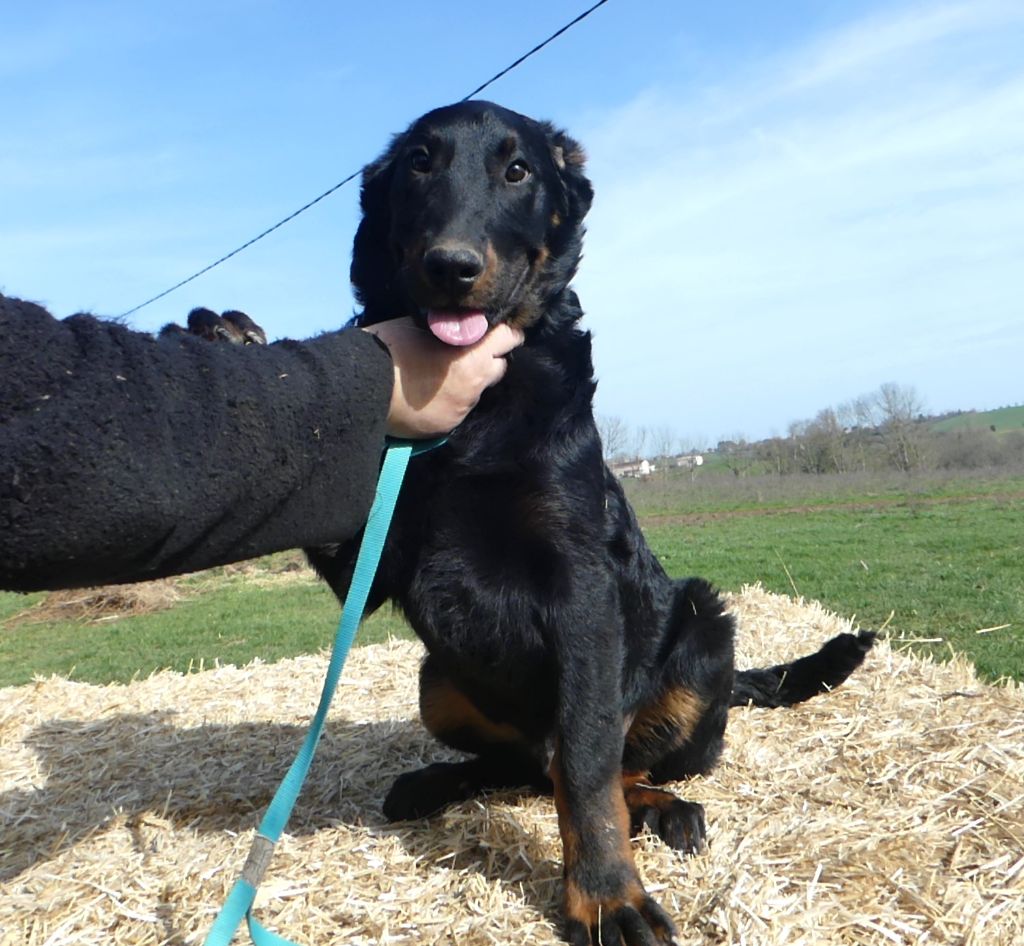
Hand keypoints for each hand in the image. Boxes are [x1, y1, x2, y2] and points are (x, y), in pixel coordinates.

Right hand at [363, 318, 523, 437]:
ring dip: (468, 381)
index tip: (502, 330)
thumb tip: (457, 323)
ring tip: (445, 373)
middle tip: (471, 350)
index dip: (506, 333)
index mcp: (472, 357)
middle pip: (498, 368)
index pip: (507, 340)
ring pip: (477, 391)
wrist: (360, 387)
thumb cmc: (389, 350)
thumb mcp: (421, 326)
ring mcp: (461, 410)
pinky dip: (450, 400)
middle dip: (488, 358)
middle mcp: (473, 387)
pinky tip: (432, 394)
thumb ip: (447, 327)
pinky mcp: (445, 427)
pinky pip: (457, 409)